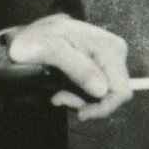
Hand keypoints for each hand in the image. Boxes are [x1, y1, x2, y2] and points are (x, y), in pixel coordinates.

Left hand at [0, 12, 133, 121]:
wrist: (26, 37)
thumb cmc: (36, 39)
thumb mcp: (51, 50)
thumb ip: (78, 68)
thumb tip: (102, 89)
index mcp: (109, 47)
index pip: (122, 90)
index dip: (103, 107)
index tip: (80, 112)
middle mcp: (112, 53)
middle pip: (113, 96)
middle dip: (87, 103)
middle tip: (60, 97)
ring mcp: (105, 62)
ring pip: (102, 97)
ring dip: (78, 100)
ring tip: (58, 94)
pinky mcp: (96, 69)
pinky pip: (94, 93)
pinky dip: (76, 96)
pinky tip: (61, 90)